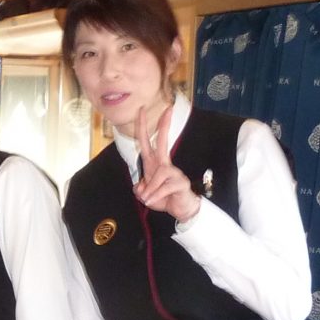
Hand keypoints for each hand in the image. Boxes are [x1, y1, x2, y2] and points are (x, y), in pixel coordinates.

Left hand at [133, 105, 200, 222]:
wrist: (180, 210)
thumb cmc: (164, 199)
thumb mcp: (145, 195)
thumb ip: (139, 188)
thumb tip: (139, 186)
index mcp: (154, 164)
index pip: (147, 143)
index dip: (142, 128)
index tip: (141, 110)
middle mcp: (165, 165)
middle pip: (163, 142)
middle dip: (164, 126)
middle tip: (168, 109)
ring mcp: (174, 172)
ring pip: (158, 174)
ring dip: (151, 190)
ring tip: (148, 199)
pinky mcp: (180, 182)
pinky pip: (163, 187)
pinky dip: (155, 196)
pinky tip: (153, 201)